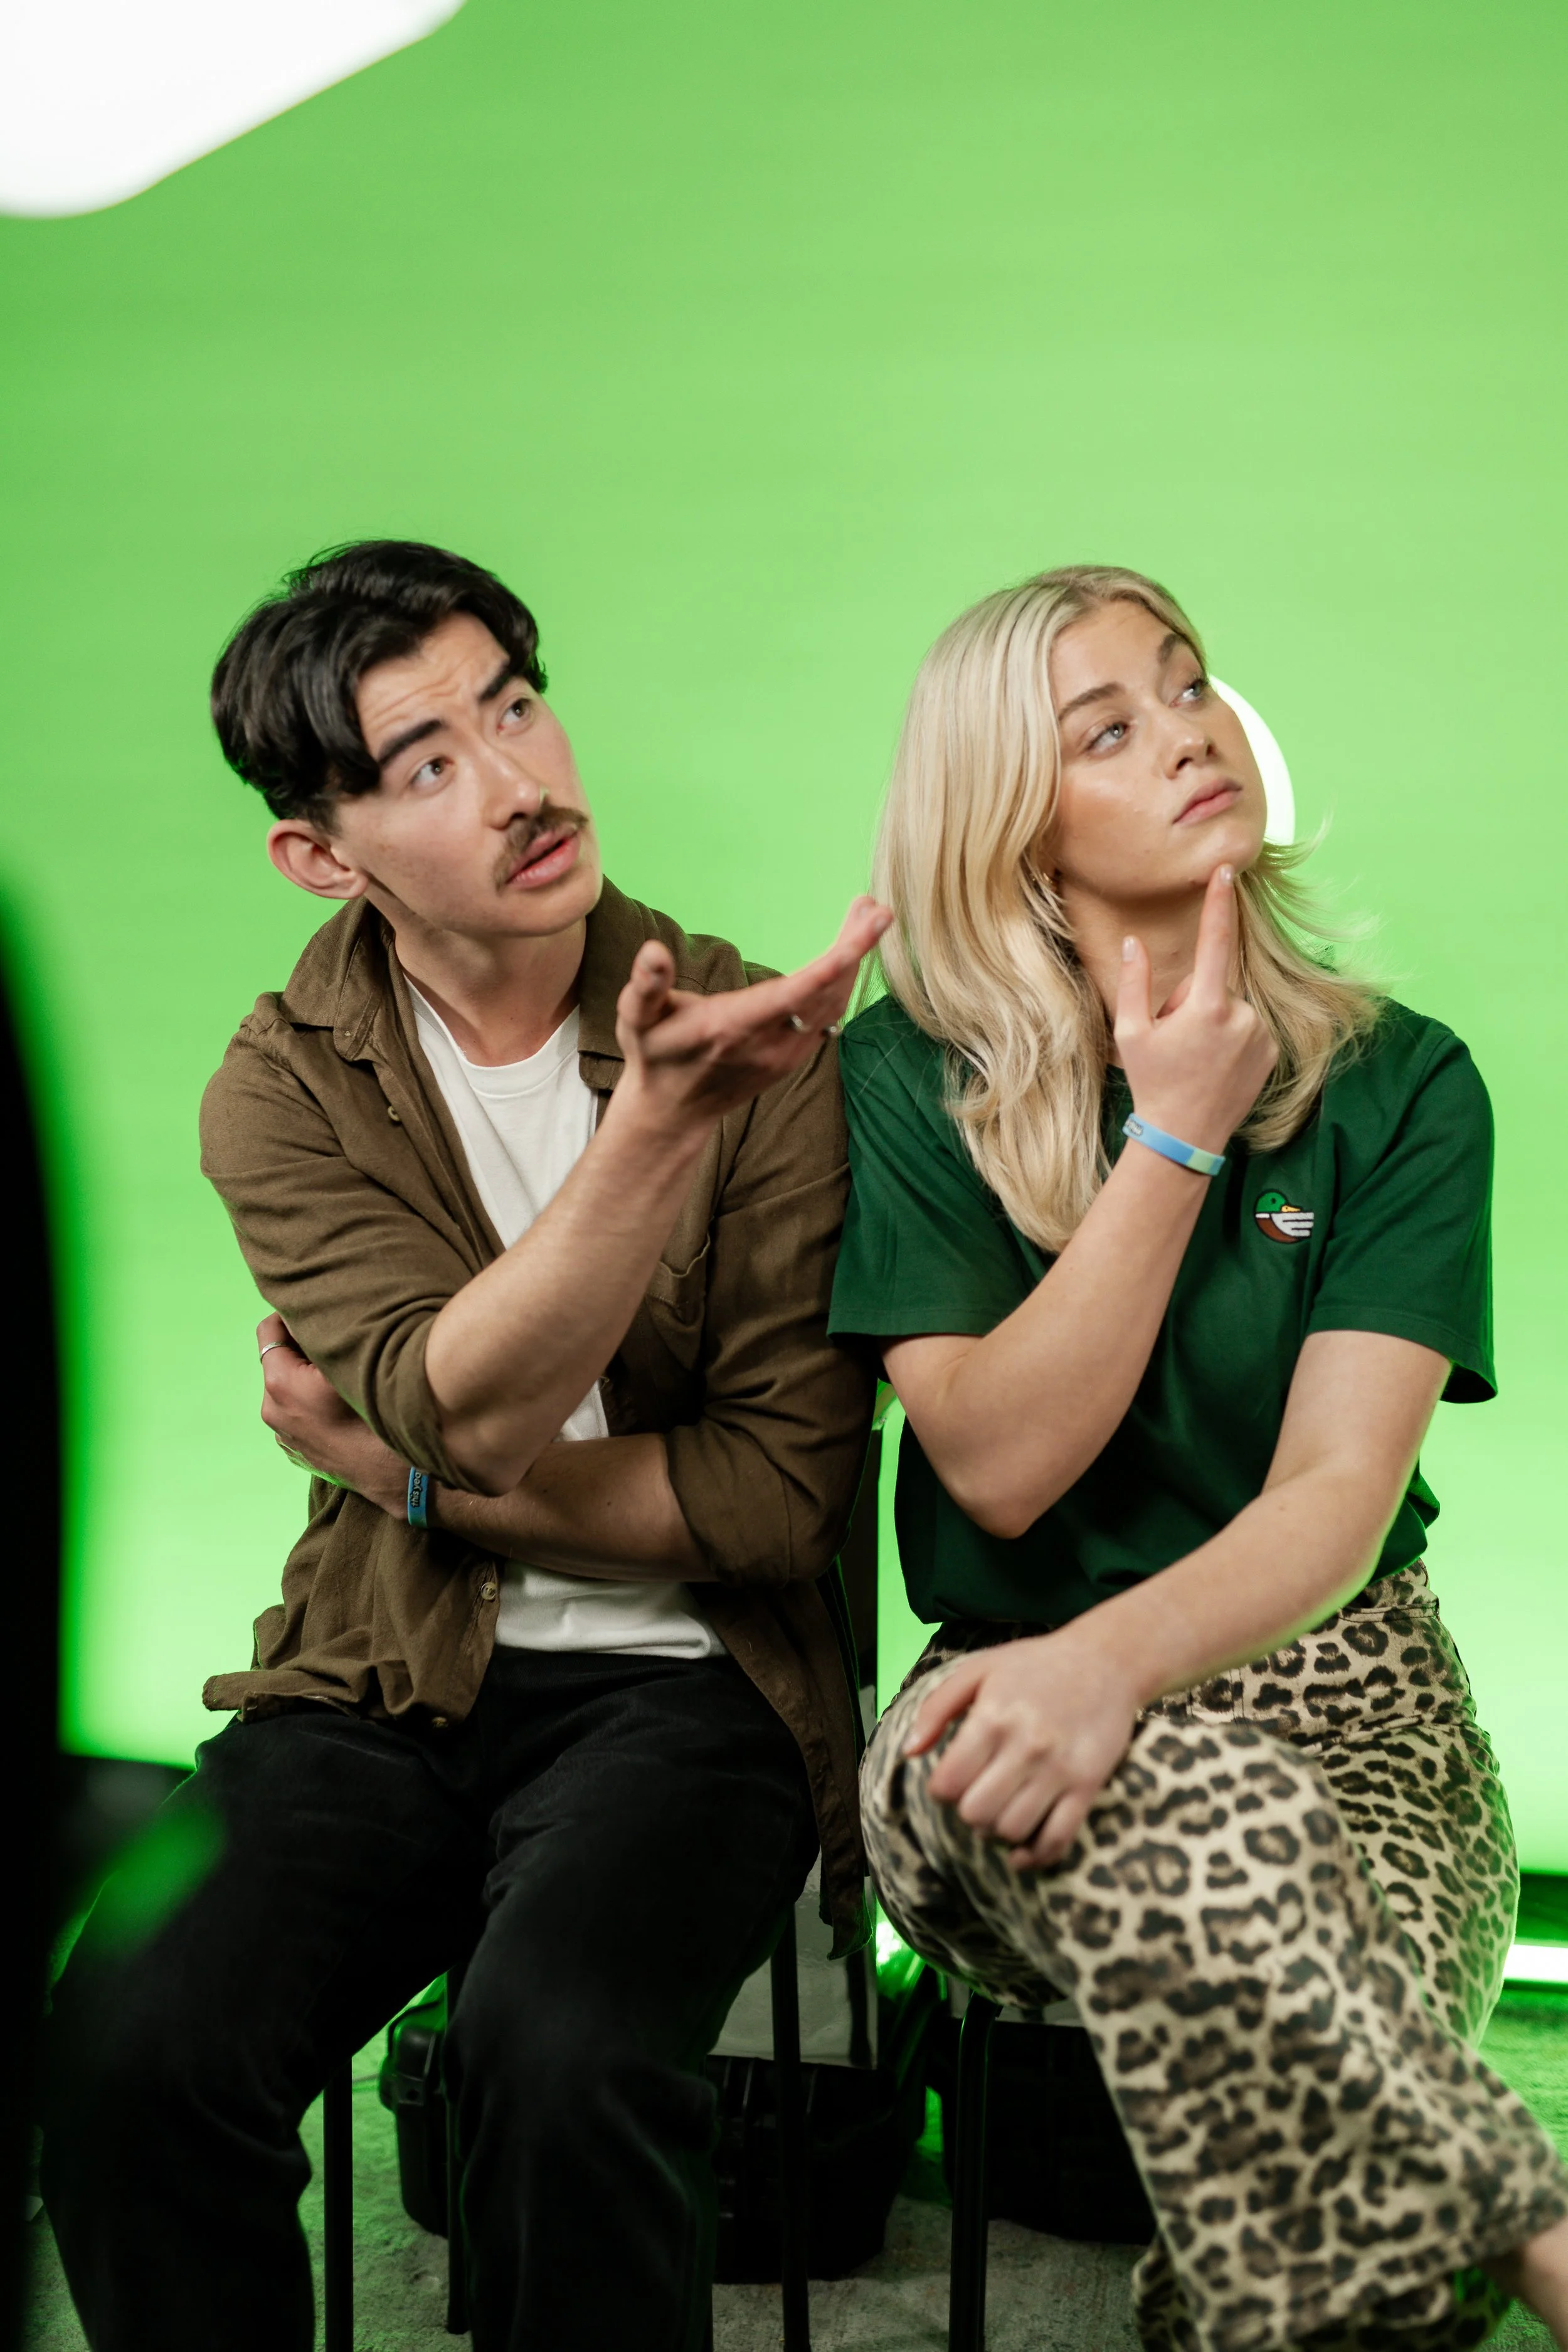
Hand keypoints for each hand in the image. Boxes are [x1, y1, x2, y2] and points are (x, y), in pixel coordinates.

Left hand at [256, 1314, 407, 1512]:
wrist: (397, 1476)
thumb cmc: (379, 1416)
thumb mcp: (356, 1363)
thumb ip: (329, 1336)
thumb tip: (320, 1312)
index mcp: (280, 1383)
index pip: (270, 1329)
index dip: (292, 1315)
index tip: (317, 1314)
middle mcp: (273, 1409)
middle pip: (280, 1359)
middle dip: (303, 1348)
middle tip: (338, 1344)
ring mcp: (284, 1434)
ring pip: (290, 1386)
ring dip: (308, 1376)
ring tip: (343, 1377)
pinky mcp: (297, 1450)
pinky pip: (299, 1412)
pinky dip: (313, 1402)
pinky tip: (343, 1406)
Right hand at [610, 896, 890, 1138]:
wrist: (672, 1111)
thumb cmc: (654, 1055)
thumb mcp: (637, 1017)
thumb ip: (646, 984)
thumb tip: (653, 951)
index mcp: (735, 1026)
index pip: (798, 990)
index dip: (838, 958)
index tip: (870, 924)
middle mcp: (771, 1044)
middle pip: (829, 992)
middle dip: (856, 947)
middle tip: (874, 907)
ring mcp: (788, 1053)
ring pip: (835, 1004)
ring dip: (854, 959)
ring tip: (865, 916)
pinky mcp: (794, 1055)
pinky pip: (830, 1014)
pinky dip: (844, 980)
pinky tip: (848, 953)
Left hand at [905, 1626, 1139, 1868]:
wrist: (1106, 1660)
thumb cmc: (1035, 1664)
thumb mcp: (978, 1669)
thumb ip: (936, 1708)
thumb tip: (909, 1752)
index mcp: (993, 1717)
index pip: (948, 1783)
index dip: (941, 1790)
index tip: (951, 1781)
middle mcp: (1025, 1747)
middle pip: (976, 1813)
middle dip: (968, 1811)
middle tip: (977, 1795)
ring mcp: (1059, 1769)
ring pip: (1012, 1830)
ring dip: (998, 1830)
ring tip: (1000, 1810)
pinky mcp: (1088, 1786)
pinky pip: (1057, 1839)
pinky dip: (1035, 1856)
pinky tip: (1022, 1852)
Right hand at [1116, 864, 1277, 1156]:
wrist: (1185, 1137)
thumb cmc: (1153, 1083)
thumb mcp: (1131, 1033)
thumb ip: (1135, 982)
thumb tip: (1133, 943)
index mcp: (1206, 1005)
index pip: (1215, 940)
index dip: (1220, 903)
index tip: (1228, 870)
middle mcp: (1241, 1015)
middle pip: (1214, 984)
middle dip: (1193, 1001)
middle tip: (1175, 1040)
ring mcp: (1260, 1034)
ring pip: (1231, 1007)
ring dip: (1212, 1021)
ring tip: (1196, 1058)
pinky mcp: (1271, 1051)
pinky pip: (1248, 1028)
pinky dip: (1232, 1038)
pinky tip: (1215, 1067)